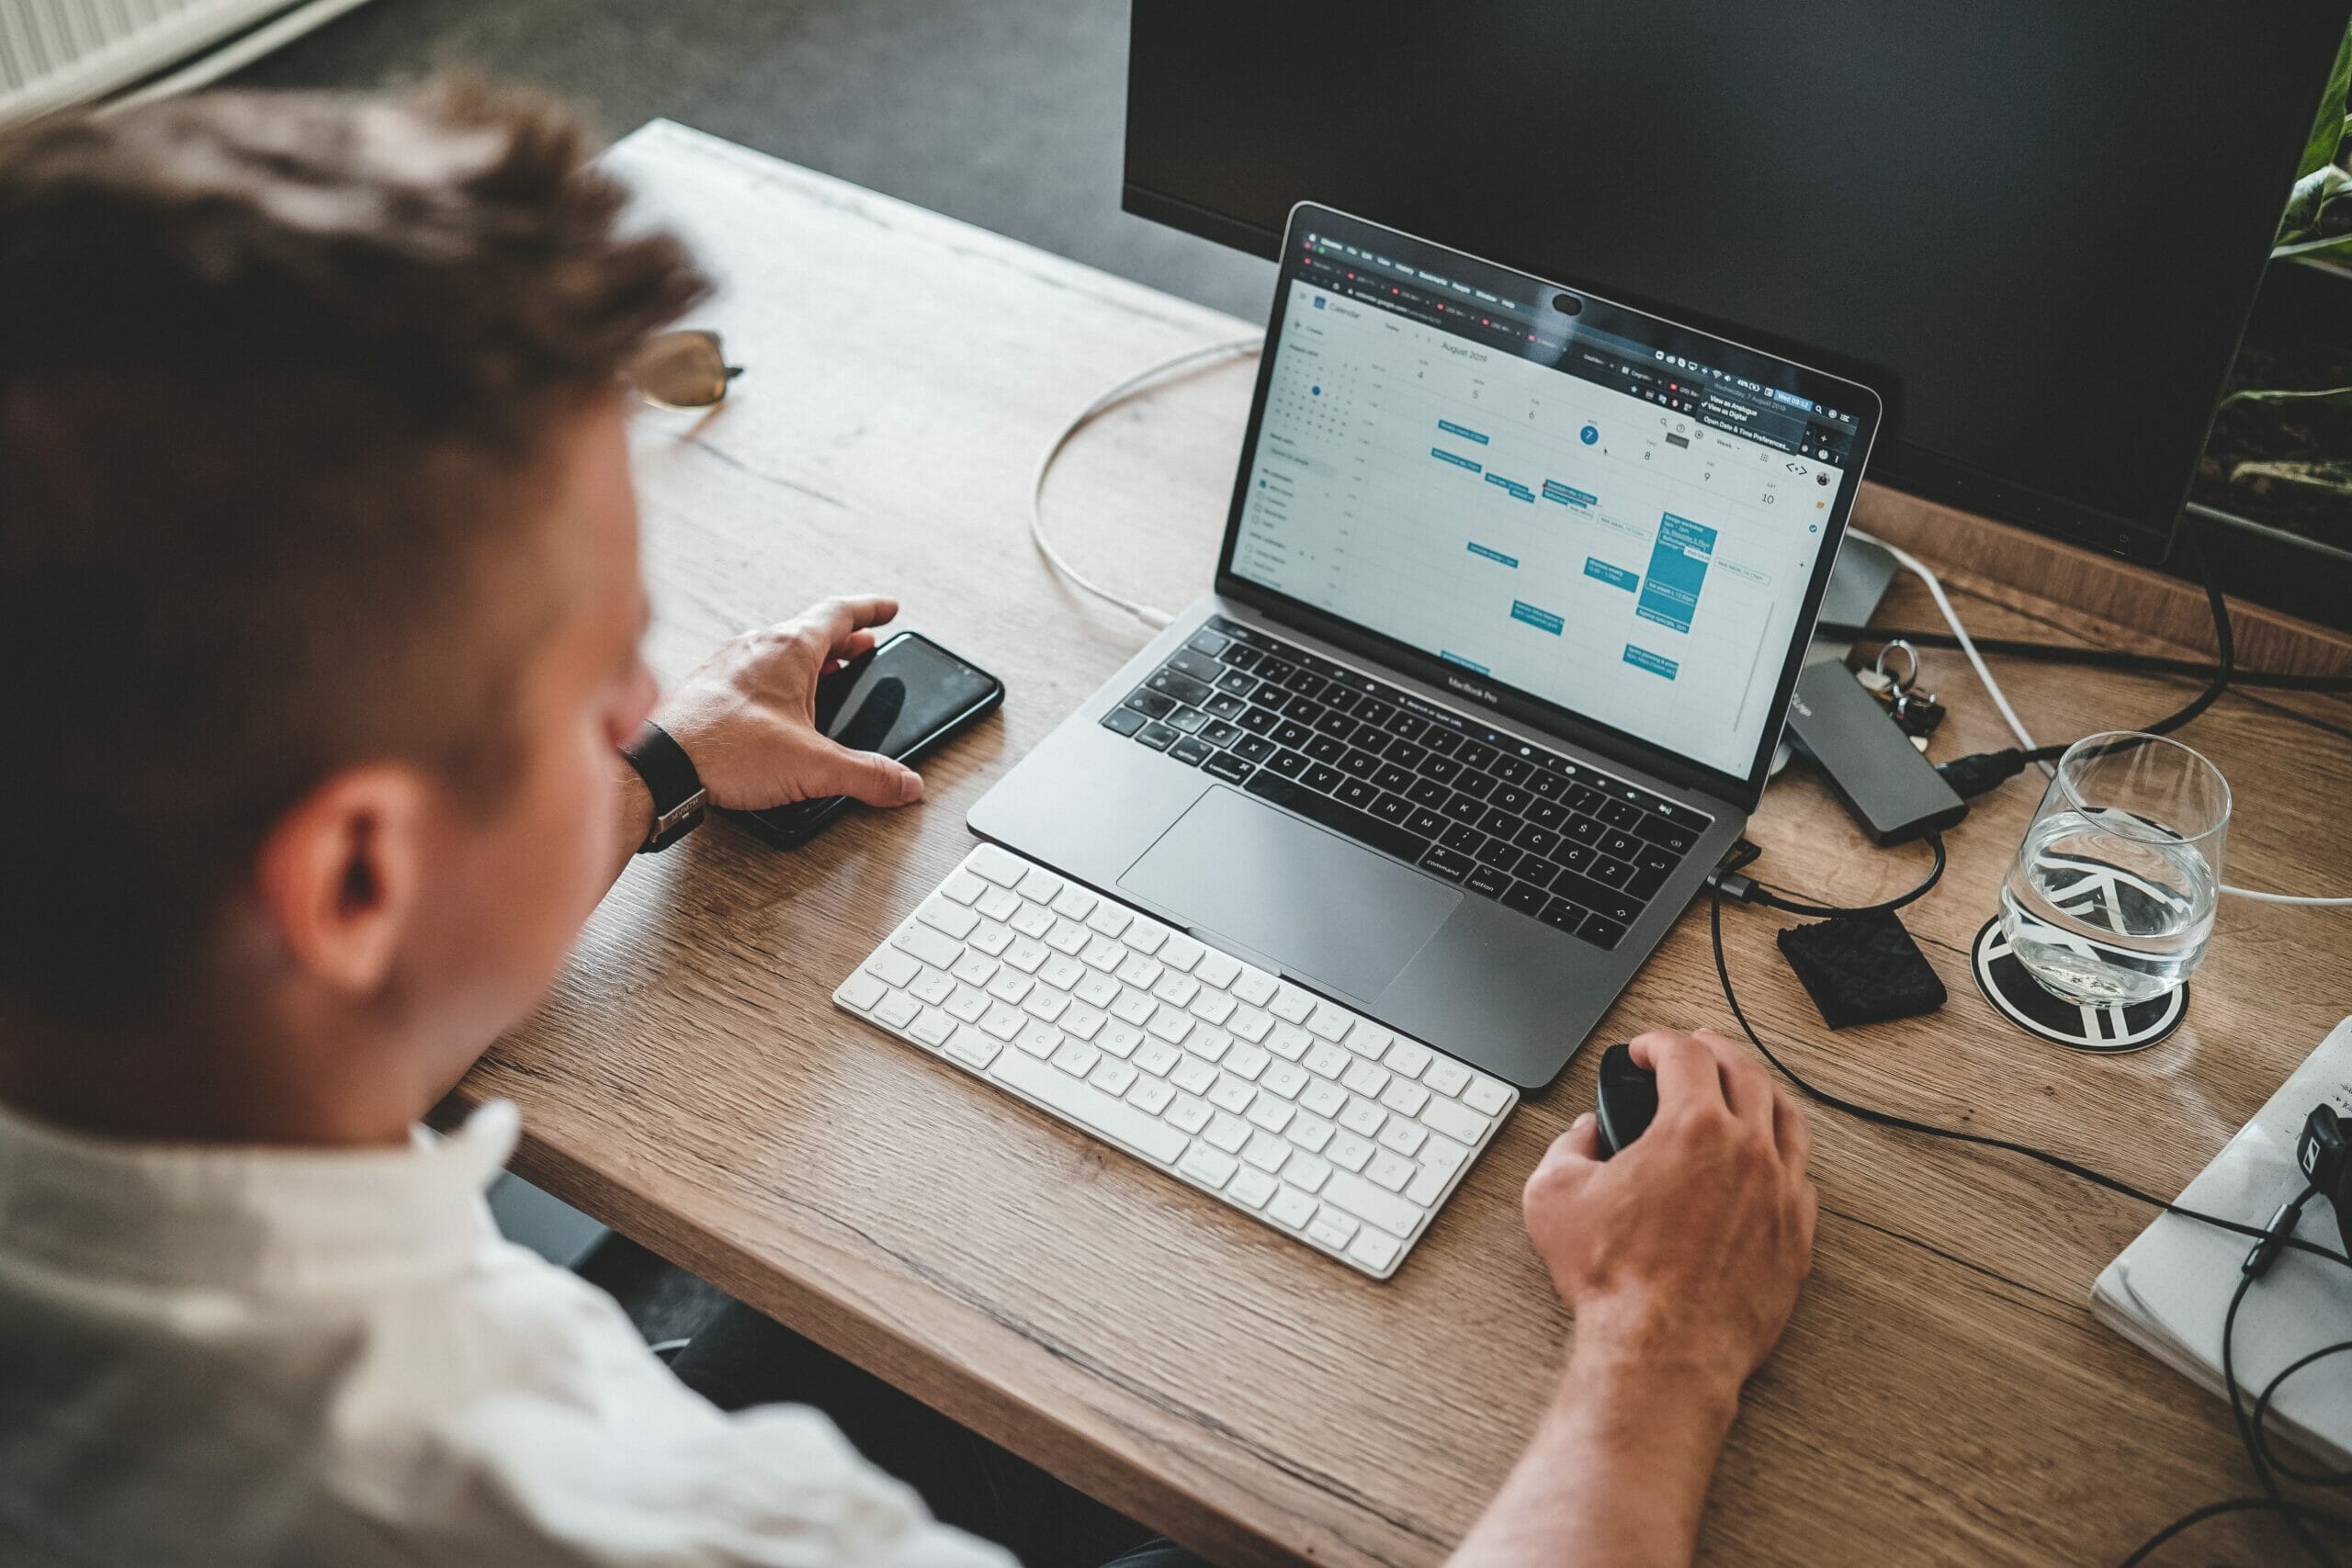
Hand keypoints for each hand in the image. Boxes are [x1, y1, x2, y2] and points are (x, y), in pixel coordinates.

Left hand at [655, 595, 924, 811]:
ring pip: (780, 649)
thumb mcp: (812, 765)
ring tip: (827, 674)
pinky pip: (754, 669)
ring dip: (810, 658)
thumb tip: (903, 783)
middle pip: (811, 630)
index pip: (840, 613)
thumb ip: (866, 775)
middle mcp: (758, 646)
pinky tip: (778, 704)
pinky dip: (778, 676)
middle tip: (864, 645)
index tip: (888, 609)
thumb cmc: (723, 749)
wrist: (659, 764)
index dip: (871, 610)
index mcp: (790, 649)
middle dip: (844, 639)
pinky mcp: (710, 686)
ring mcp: (730, 664)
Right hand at [1522, 1028, 1816, 1394]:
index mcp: (1692, 1129)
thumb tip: (1584, 1136)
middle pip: (1746, 1071)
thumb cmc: (1616, 1282)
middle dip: (1713, 1050)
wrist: (1664, 1350)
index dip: (1657, 1042)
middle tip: (1693, 1050)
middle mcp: (1748, 1151)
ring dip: (1760, 1091)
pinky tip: (1766, 1157)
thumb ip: (1567, 1148)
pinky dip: (1781, 1151)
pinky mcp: (1797, 1236)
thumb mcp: (1553, 1197)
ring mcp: (1782, 1193)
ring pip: (1787, 1117)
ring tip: (1741, 1089)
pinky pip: (1802, 1174)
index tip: (1644, 1050)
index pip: (1684, 1055)